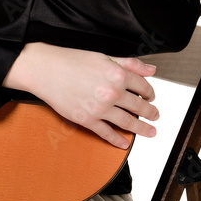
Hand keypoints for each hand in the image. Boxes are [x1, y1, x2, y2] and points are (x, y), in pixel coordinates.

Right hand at [3, 43, 158, 148]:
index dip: (150, 93)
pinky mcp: (87, 120)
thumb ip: (129, 64)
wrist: (45, 69)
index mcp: (118, 74)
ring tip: (150, 132)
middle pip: (139, 107)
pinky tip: (125, 144)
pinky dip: (118, 141)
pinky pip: (107, 134)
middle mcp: (112, 92)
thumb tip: (150, 69)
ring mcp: (100, 108)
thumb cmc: (71, 60)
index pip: (143, 87)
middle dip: (150, 113)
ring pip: (128, 123)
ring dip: (142, 129)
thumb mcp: (104, 57)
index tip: (151, 97)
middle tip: (155, 116)